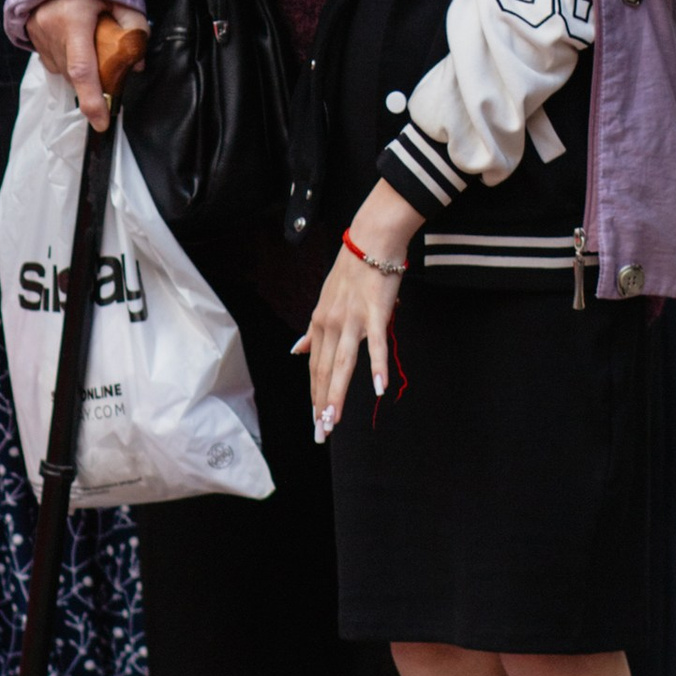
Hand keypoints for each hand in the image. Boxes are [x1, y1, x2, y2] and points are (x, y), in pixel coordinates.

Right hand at [27, 0, 151, 132]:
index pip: (83, 69)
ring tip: (89, 45)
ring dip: (79, 69)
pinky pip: (51, 59)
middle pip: (74, 73)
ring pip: (62, 69)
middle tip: (109, 67)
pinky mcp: (30, 32)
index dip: (93, 100)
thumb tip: (136, 63)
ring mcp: (37, 31)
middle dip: (93, 80)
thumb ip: (134, 30)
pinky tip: (74, 43)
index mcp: (74, 18)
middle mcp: (51, 27)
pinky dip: (65, 59)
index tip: (102, 122)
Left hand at [296, 182, 419, 434]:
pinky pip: (376, 345)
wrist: (371, 242)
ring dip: (338, 394)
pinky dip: (377, 367)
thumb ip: (313, 331)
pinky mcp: (375, 314)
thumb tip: (296, 351)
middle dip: (321, 405)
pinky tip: (379, 389)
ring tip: (334, 420)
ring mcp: (352, 320)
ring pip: (342, 364)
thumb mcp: (325, 301)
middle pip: (324, 372)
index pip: (314, 368)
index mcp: (319, 323)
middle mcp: (331, 324)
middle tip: (321, 433)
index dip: (314, 395)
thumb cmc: (352, 272)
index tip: (315, 420)